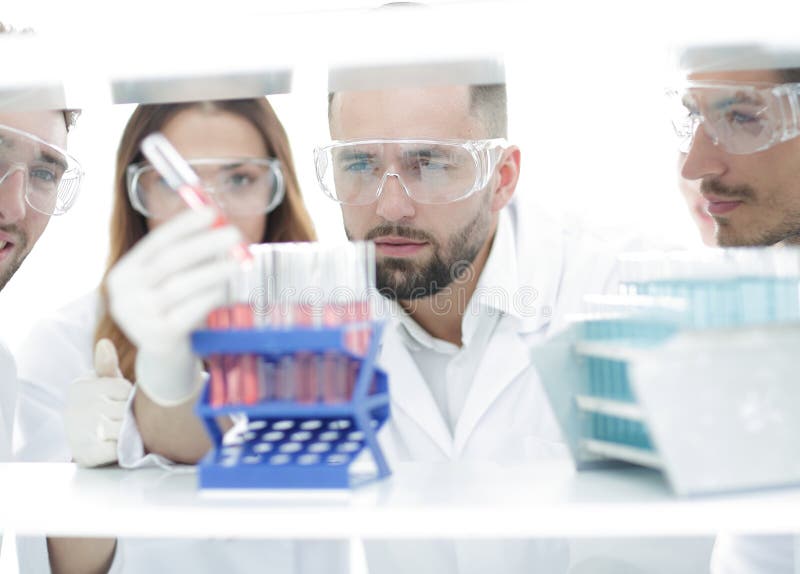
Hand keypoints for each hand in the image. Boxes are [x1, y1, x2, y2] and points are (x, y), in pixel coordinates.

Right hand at [65, 339, 131, 466]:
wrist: (86, 443)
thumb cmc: (102, 405)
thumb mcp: (105, 383)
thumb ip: (107, 366)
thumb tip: (104, 343)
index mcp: (81, 387)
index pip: (124, 390)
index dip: (129, 398)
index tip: (120, 403)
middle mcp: (76, 408)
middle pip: (125, 410)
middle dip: (131, 416)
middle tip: (124, 420)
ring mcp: (80, 432)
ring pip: (124, 429)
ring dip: (130, 432)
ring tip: (122, 432)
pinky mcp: (86, 453)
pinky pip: (118, 448)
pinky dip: (123, 449)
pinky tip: (116, 445)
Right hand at [106, 207, 240, 404]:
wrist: (164, 354)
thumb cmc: (173, 307)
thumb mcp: (169, 280)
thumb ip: (187, 254)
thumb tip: (219, 223)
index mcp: (124, 273)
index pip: (155, 242)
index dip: (185, 225)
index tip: (212, 212)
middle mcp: (124, 294)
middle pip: (168, 261)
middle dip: (204, 244)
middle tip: (235, 234)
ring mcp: (138, 317)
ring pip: (180, 286)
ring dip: (213, 270)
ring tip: (238, 261)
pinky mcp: (158, 336)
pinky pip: (188, 311)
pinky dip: (209, 296)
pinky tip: (226, 288)